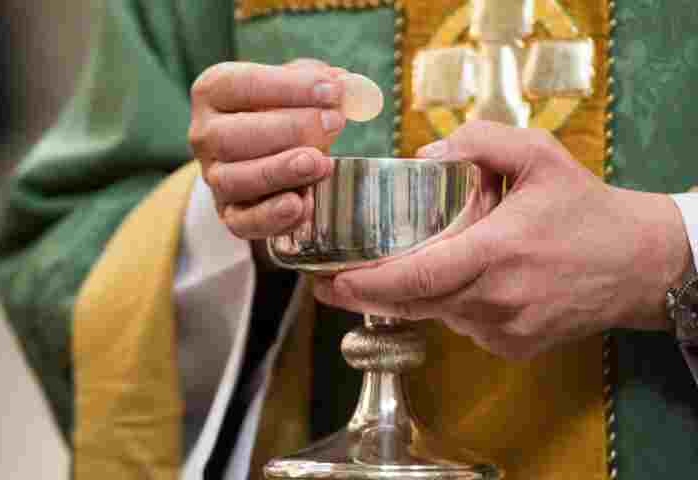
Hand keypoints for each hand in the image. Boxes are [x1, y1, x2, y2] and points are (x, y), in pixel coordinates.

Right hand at [189, 59, 345, 238]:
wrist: (270, 156)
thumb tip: (350, 86)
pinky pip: (242, 223)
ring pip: (233, 180)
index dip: (287, 87)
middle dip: (288, 129)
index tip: (332, 91)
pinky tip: (303, 204)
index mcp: (214, 92)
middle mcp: (205, 135)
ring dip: (280, 172)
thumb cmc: (284, 114)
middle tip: (333, 124)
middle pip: (230, 135)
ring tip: (321, 163)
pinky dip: (272, 216)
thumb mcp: (300, 89)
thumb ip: (324, 83)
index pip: (239, 85)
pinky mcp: (229, 214)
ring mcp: (214, 177)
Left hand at [313, 121, 691, 359]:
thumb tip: (425, 155)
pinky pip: (462, 325)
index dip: (370, 284)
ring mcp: (506, 330)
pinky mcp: (513, 347)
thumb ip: (481, 142)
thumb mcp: (540, 154)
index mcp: (499, 252)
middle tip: (331, 281)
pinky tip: (464, 280)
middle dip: (367, 295)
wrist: (636, 263)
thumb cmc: (583, 207)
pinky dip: (451, 303)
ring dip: (415, 293)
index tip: (332, 281)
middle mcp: (498, 299)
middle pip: (416, 302)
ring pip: (438, 313)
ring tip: (405, 266)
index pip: (421, 277)